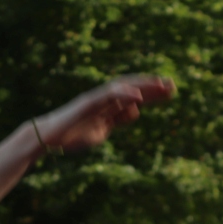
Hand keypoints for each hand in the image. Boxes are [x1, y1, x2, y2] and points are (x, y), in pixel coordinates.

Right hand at [33, 76, 174, 151]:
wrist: (50, 138)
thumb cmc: (73, 135)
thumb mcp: (102, 129)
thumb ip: (118, 120)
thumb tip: (136, 111)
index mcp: (110, 107)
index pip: (135, 97)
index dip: (153, 94)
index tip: (170, 93)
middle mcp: (105, 100)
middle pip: (132, 89)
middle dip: (152, 87)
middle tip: (173, 85)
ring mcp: (96, 100)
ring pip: (122, 88)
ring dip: (141, 86)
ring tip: (160, 85)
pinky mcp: (86, 104)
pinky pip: (106, 96)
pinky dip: (122, 94)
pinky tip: (137, 95)